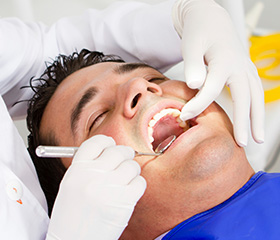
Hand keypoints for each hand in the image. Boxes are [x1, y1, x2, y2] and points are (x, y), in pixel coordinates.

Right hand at [46, 135, 145, 239]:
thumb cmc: (72, 215)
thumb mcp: (71, 185)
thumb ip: (88, 166)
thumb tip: (110, 150)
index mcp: (76, 170)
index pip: (96, 142)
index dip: (107, 142)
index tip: (111, 146)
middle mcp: (92, 175)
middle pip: (118, 151)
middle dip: (124, 154)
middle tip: (124, 160)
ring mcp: (109, 188)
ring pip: (131, 166)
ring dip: (131, 171)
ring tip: (125, 180)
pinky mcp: (124, 202)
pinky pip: (140, 182)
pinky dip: (137, 185)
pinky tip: (129, 192)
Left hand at [172, 0, 264, 146]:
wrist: (211, 19)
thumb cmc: (199, 32)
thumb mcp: (191, 45)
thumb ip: (193, 65)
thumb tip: (195, 85)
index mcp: (225, 60)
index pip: (211, 89)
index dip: (197, 105)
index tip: (184, 116)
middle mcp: (240, 66)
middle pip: (245, 98)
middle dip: (243, 122)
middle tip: (241, 144)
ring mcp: (246, 68)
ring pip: (256, 97)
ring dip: (257, 118)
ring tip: (257, 139)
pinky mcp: (245, 71)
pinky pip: (255, 91)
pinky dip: (255, 108)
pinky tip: (253, 120)